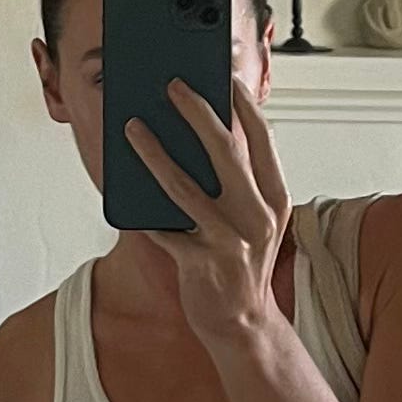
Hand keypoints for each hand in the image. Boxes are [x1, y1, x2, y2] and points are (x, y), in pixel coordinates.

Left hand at [124, 75, 290, 350]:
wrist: (243, 326)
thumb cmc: (240, 264)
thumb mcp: (252, 220)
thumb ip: (238, 183)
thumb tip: (206, 133)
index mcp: (276, 200)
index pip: (262, 140)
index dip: (243, 105)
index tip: (223, 75)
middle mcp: (258, 217)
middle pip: (226, 152)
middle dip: (197, 112)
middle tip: (172, 85)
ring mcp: (231, 242)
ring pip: (185, 187)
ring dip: (155, 153)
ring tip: (132, 128)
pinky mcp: (203, 264)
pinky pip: (165, 230)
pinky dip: (144, 213)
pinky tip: (125, 190)